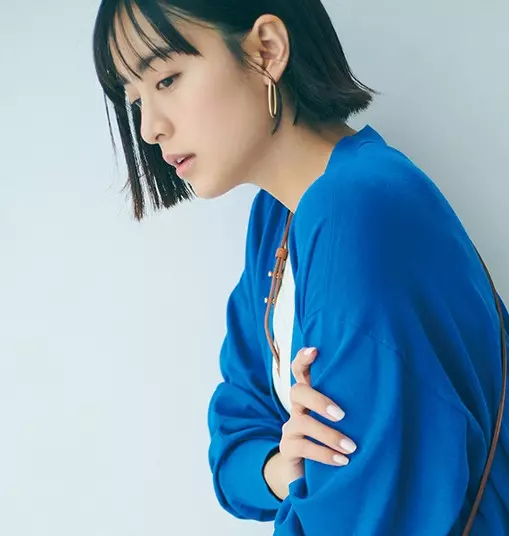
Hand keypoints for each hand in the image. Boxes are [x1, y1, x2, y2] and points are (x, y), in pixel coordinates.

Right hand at [279, 347, 356, 479]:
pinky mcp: (288, 448)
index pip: (300, 370)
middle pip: (297, 391)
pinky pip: (301, 446)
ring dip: (328, 434)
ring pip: (301, 421)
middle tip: (342, 415)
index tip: (315, 350)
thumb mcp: (344, 419)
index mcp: (311, 394)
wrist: (310, 473)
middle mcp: (297, 407)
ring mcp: (290, 427)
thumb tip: (389, 389)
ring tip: (352, 447)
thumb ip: (352, 404)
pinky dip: (324, 453)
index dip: (303, 359)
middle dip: (318, 400)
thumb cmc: (336, 438)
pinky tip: (343, 460)